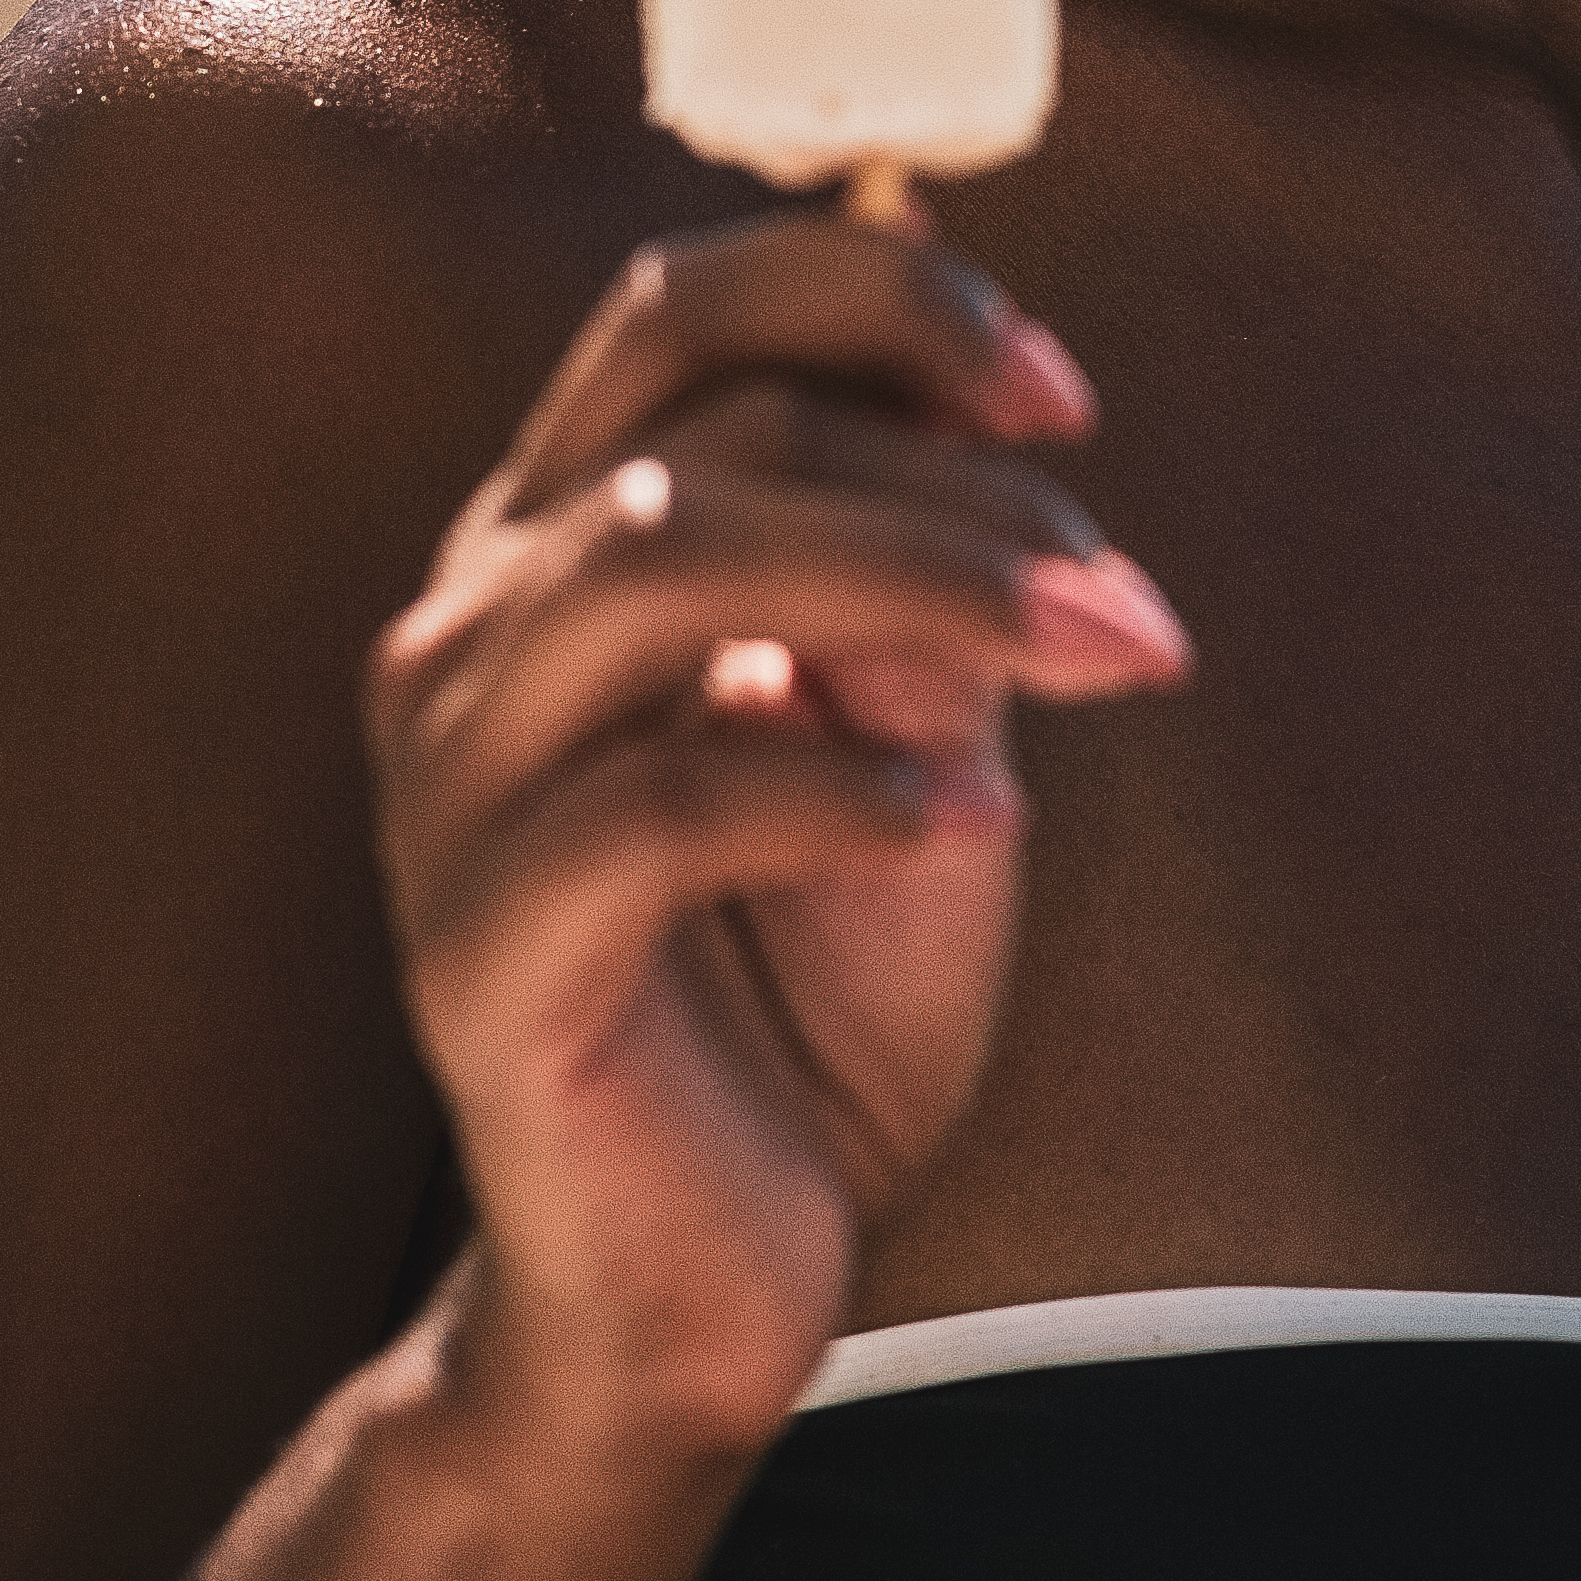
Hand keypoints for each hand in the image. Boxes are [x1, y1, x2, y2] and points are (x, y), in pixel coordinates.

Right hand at [369, 219, 1187, 1464]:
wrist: (719, 1283)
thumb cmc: (814, 995)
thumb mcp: (914, 738)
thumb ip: (917, 561)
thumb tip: (955, 309)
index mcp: (559, 544)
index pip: (678, 306)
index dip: (877, 297)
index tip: (1068, 392)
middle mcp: (470, 632)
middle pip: (701, 429)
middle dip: (957, 489)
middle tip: (1130, 605)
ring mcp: (450, 788)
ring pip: (658, 565)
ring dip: (918, 589)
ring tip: (1090, 664)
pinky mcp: (476, 948)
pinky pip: (652, 807)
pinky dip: (841, 790)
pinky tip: (977, 827)